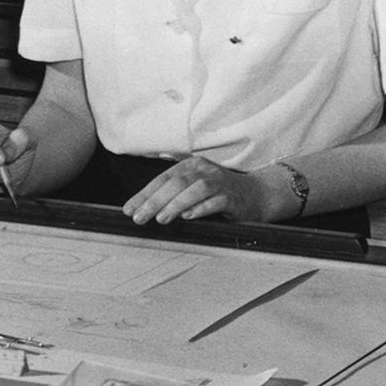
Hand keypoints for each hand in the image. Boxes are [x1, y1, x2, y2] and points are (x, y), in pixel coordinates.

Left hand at [123, 155, 277, 224]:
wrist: (257, 195)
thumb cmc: (219, 193)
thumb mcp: (194, 187)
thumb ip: (172, 191)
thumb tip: (143, 204)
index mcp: (191, 166)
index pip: (162, 179)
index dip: (144, 194)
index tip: (128, 209)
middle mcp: (204, 171)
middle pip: (176, 183)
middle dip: (154, 201)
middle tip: (139, 217)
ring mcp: (221, 183)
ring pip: (195, 190)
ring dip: (176, 204)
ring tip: (161, 219)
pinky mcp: (234, 198)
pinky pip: (217, 201)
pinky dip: (201, 208)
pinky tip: (189, 217)